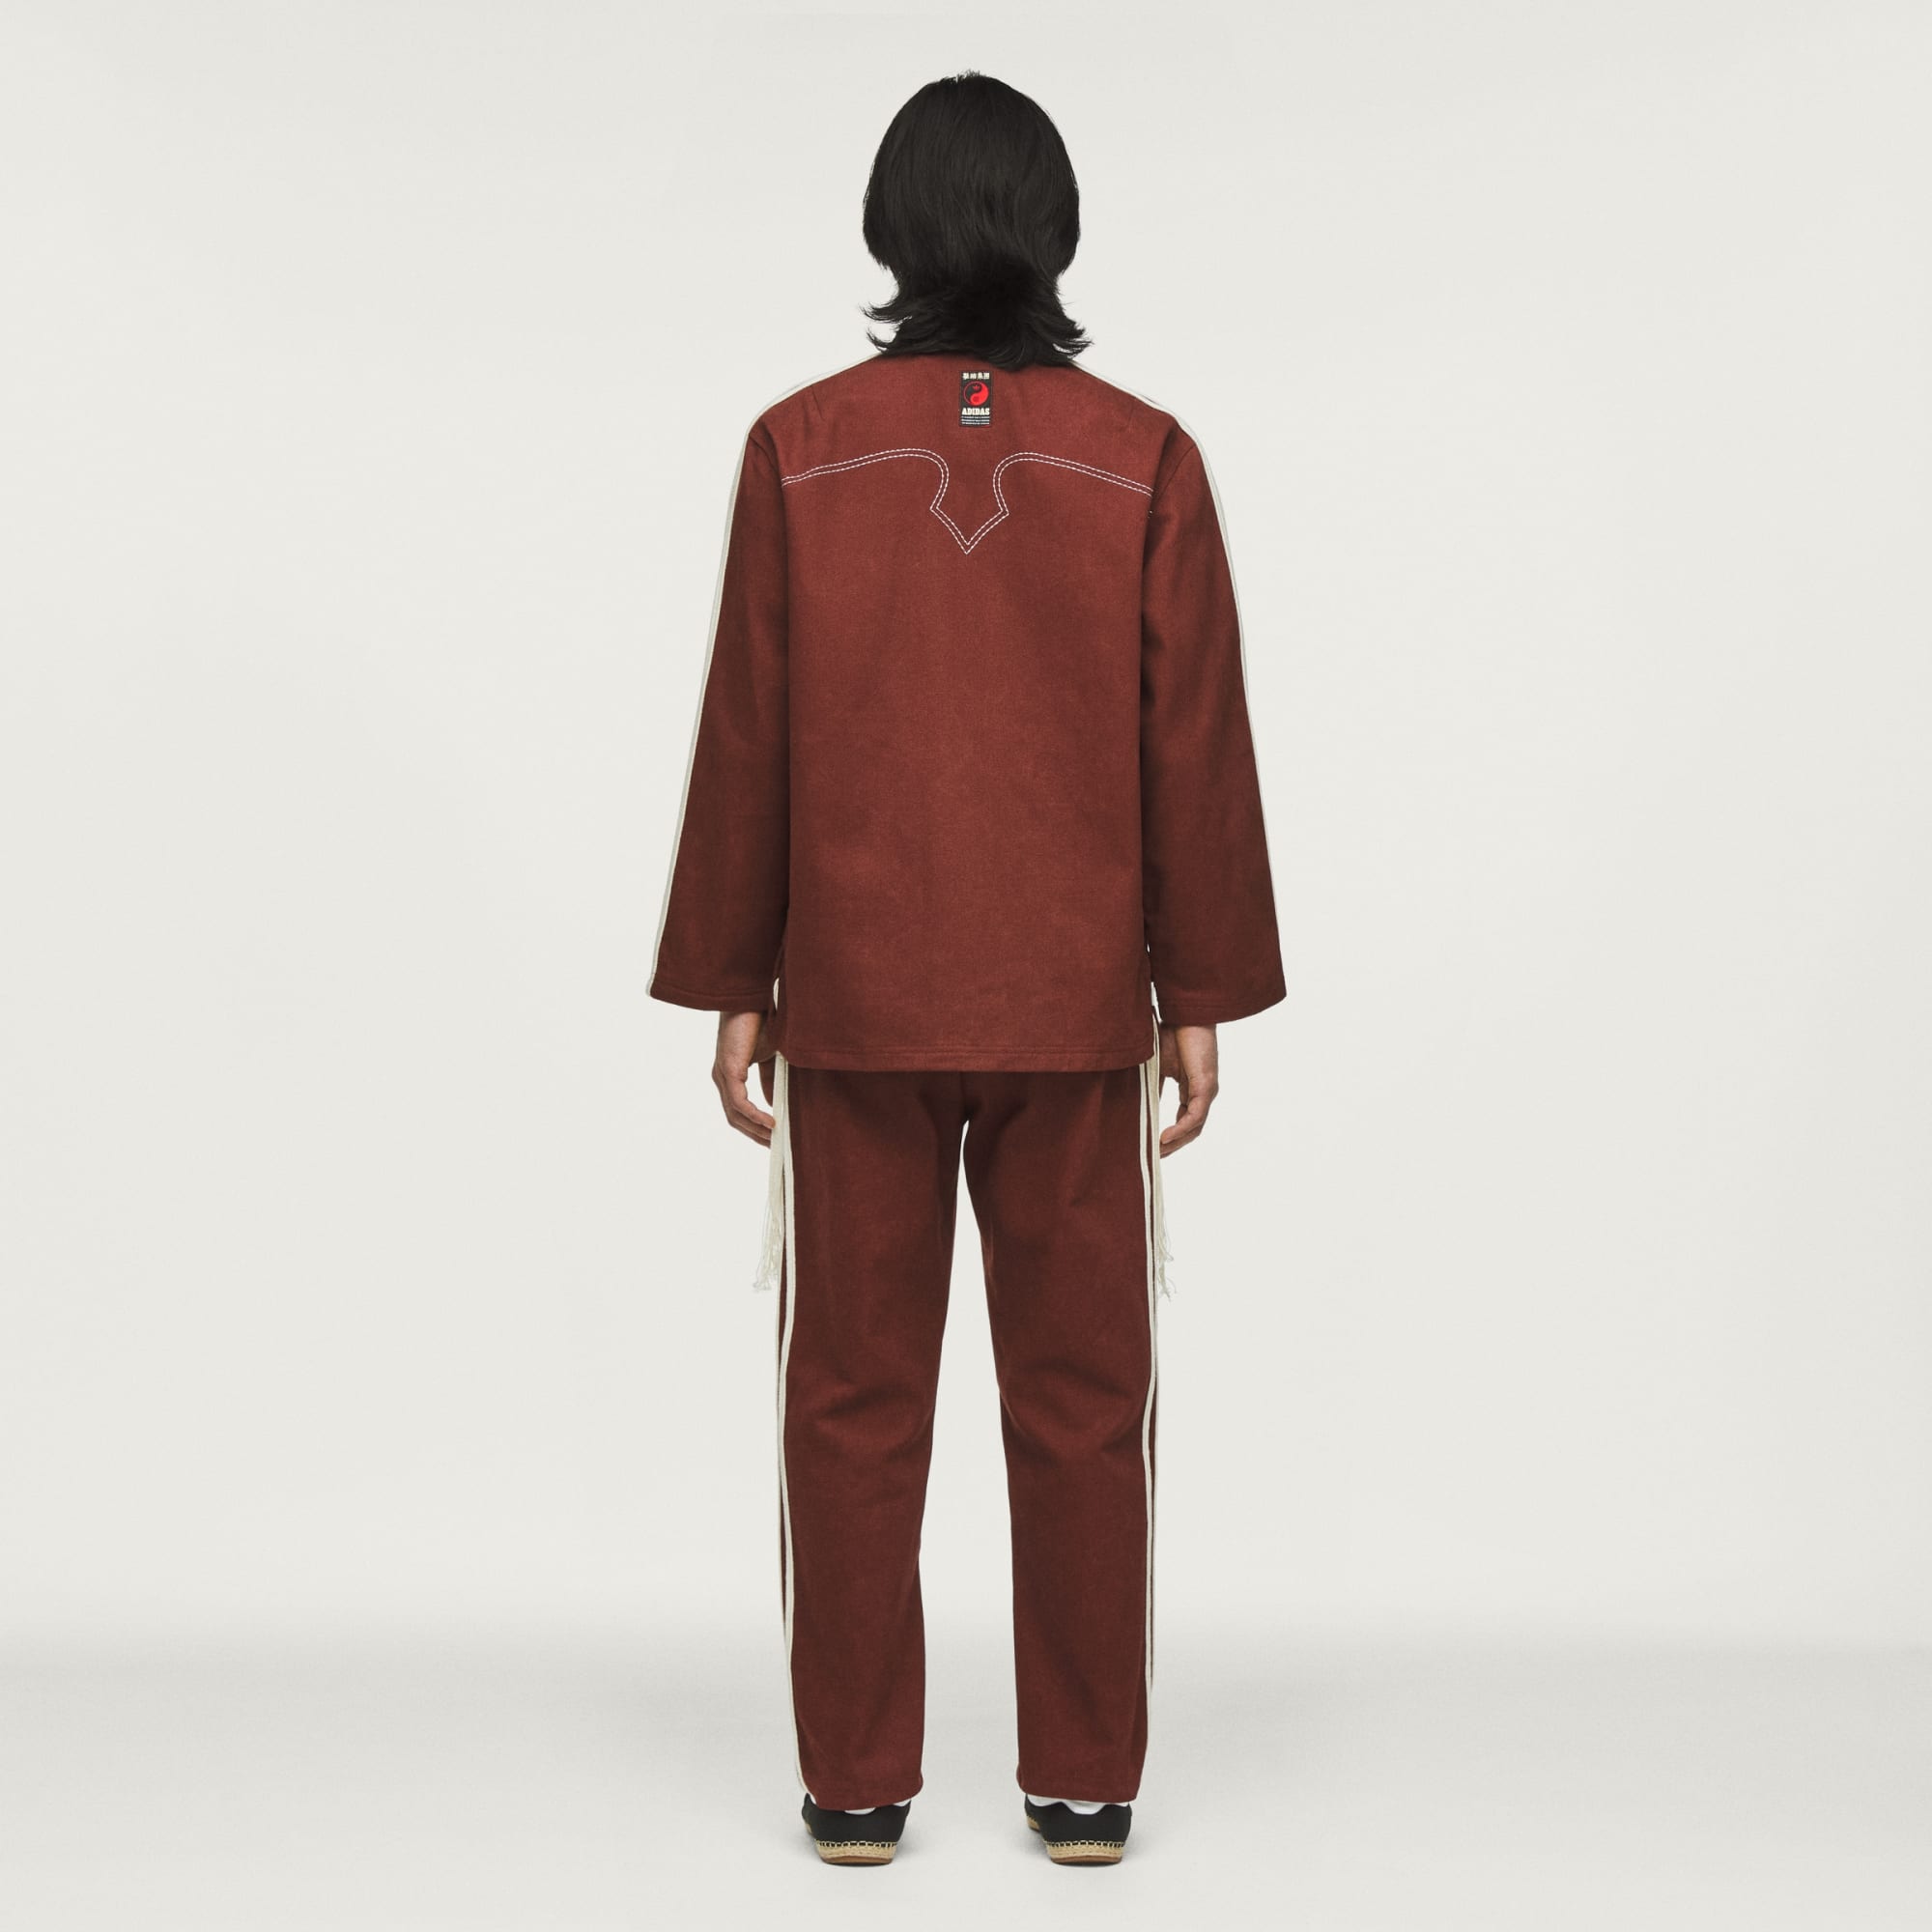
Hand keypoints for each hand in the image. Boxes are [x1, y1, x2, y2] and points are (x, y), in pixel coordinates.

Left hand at [713, 1010, 776, 1144]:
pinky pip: (739, 1103)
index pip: (740, 1111)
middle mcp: (723, 1078)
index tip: (775, 1141)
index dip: (756, 1129)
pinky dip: (755, 1115)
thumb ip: (772, 1082)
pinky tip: (771, 1123)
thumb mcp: (773, 1058)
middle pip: (735, 1119)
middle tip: (777, 1150)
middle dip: (756, 1136)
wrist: (754, 996)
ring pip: (735, 1114)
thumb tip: (775, 1105)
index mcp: (731, 1075)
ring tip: (776, 1141)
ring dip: (756, 1130)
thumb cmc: (762, 1021)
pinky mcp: (728, 1069)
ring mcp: (723, 1075)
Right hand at [1157, 1023, 1218, 1156]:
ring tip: (1157, 1153)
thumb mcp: (1156, 1067)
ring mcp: (1207, 1091)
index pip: (1185, 1120)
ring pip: (1194, 1127)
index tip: (1152, 1148)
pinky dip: (1180, 1129)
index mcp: (1193, 1089)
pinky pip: (1195, 1116)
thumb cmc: (1172, 1033)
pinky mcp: (1207, 1086)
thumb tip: (1137, 1106)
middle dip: (1173, 1146)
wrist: (1184, 1013)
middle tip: (1153, 1159)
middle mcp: (1203, 1093)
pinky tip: (1163, 1137)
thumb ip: (1152, 1087)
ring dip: (1176, 1143)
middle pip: (1191, 1130)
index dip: (1171, 1137)